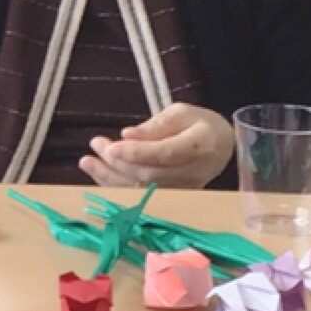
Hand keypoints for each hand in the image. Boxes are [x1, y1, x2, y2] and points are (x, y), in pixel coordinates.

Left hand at [82, 102, 236, 189]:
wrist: (221, 146)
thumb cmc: (199, 125)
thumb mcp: (180, 113)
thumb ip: (155, 125)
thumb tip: (127, 135)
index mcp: (199, 145)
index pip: (165, 153)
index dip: (137, 153)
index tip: (111, 147)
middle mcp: (193, 172)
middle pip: (150, 174)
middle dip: (118, 162)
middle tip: (96, 145)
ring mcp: (184, 189)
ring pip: (143, 189)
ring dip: (111, 177)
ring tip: (88, 161)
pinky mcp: (173, 197)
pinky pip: (141, 195)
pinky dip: (117, 185)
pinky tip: (99, 173)